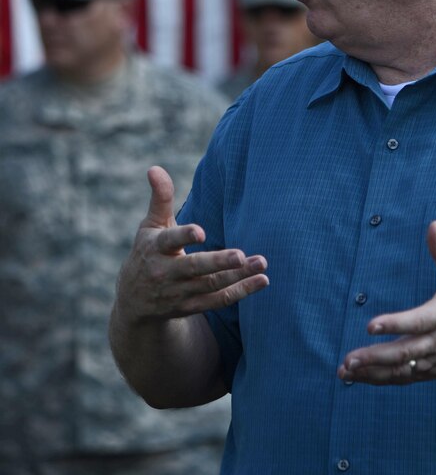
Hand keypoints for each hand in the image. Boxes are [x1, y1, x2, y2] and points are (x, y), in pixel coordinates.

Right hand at [116, 166, 268, 323]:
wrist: (133, 302)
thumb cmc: (148, 252)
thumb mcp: (150, 226)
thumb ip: (160, 198)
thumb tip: (154, 168)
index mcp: (155, 248)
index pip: (169, 241)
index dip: (184, 236)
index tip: (201, 232)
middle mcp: (166, 272)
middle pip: (195, 267)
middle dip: (218, 262)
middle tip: (242, 255)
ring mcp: (179, 292)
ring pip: (211, 285)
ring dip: (238, 276)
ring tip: (262, 263)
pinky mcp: (191, 306)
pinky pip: (218, 300)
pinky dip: (241, 292)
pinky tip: (261, 281)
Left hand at [338, 220, 435, 384]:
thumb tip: (433, 225)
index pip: (416, 322)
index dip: (394, 324)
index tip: (370, 325)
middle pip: (404, 354)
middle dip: (375, 358)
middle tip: (349, 360)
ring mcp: (435, 360)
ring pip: (402, 371)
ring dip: (374, 373)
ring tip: (346, 371)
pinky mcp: (434, 372)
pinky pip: (406, 378)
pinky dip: (383, 379)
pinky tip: (361, 378)